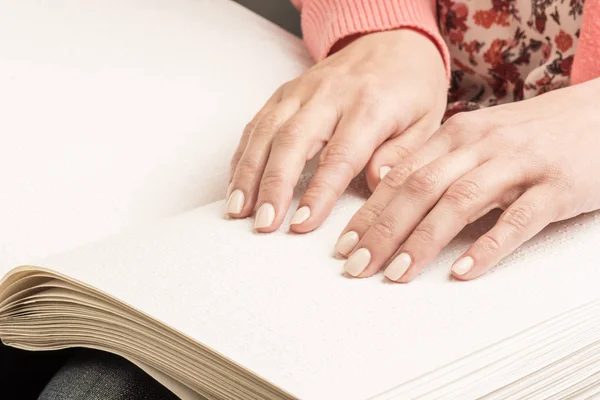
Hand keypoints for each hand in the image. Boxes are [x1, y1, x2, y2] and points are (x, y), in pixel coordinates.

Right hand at [226, 29, 446, 232]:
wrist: (393, 39)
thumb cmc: (411, 87)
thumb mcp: (426, 121)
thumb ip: (401, 155)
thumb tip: (373, 185)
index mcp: (370, 104)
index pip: (340, 155)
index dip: (319, 192)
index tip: (303, 224)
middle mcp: (330, 94)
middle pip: (293, 140)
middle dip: (273, 185)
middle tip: (264, 223)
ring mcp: (302, 90)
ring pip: (267, 130)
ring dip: (248, 172)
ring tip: (238, 210)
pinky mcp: (286, 91)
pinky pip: (258, 122)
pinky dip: (243, 154)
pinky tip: (237, 183)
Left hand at [336, 78, 599, 281]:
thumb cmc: (534, 134)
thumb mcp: (478, 139)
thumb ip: (436, 161)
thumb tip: (385, 183)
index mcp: (456, 135)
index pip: (400, 175)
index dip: (368, 212)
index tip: (344, 244)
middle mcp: (480, 145)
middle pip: (420, 188)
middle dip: (383, 230)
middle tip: (357, 265)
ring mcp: (519, 163)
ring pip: (460, 201)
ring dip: (423, 241)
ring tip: (396, 273)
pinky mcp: (557, 186)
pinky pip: (518, 218)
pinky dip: (489, 245)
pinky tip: (464, 270)